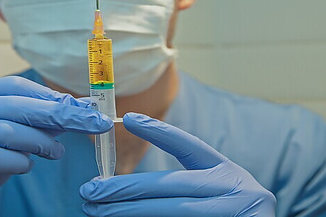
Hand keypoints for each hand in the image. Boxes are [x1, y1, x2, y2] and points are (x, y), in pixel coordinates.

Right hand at [0, 76, 112, 216]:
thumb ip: (22, 128)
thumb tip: (68, 114)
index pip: (10, 86)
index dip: (47, 95)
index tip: (78, 106)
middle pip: (13, 105)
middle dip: (57, 114)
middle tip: (89, 123)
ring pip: (7, 130)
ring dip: (40, 142)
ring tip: (55, 153)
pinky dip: (18, 162)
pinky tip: (25, 167)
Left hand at [80, 112, 275, 216]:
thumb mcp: (220, 194)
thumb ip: (187, 187)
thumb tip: (127, 188)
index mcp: (229, 174)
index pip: (190, 147)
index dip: (160, 132)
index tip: (129, 119)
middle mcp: (234, 191)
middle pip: (170, 186)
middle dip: (125, 188)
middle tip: (90, 191)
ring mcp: (232, 215)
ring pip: (169, 211)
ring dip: (127, 212)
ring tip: (97, 210)